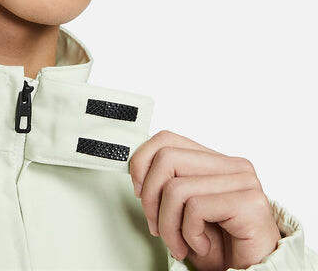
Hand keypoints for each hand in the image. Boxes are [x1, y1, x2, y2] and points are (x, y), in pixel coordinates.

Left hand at [129, 130, 281, 270]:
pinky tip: (201, 245)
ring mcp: (244, 181)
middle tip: (156, 226)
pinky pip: (195, 208)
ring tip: (179, 243)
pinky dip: (189, 234)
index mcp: (215, 160)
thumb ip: (168, 181)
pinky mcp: (249, 203)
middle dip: (150, 199)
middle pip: (166, 158)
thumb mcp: (183, 207)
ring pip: (176, 188)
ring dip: (168, 225)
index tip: (138, 191)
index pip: (166, 139)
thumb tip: (135, 168)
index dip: (142, 163)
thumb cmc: (219, 245)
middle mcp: (232, 165)